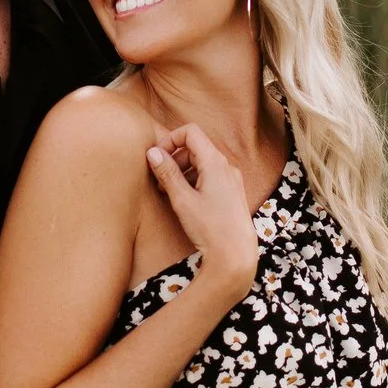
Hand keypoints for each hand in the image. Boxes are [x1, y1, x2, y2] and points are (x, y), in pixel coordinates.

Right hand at [144, 124, 260, 295]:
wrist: (235, 255)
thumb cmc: (210, 228)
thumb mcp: (182, 200)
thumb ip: (167, 173)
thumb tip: (152, 152)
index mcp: (215, 162)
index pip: (190, 132)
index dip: (170, 139)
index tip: (157, 157)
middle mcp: (226, 166)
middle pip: (195, 147)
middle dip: (174, 158)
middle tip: (158, 179)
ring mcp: (231, 179)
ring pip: (202, 162)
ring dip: (182, 170)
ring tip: (168, 191)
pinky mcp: (232, 192)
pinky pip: (210, 176)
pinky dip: (193, 180)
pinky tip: (184, 199)